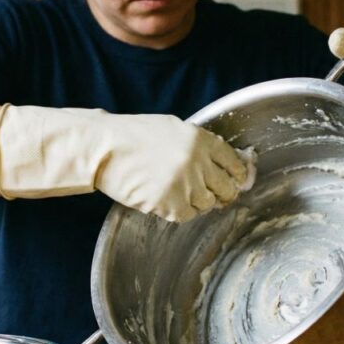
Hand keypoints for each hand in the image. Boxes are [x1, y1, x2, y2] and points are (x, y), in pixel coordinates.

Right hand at [0, 105, 248, 222]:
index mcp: (201, 140)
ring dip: (198, 201)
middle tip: (214, 194)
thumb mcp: (172, 129)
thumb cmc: (134, 136)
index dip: (239, 174)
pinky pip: (187, 215)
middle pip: (227, 188)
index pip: (235, 162)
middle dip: (223, 192)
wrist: (104, 149)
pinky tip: (165, 199)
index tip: (237, 179)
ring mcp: (185, 185)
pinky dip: (179, 211)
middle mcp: (198, 162)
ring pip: (208, 204)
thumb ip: (200, 144)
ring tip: (179, 193)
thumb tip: (224, 162)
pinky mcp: (170, 204)